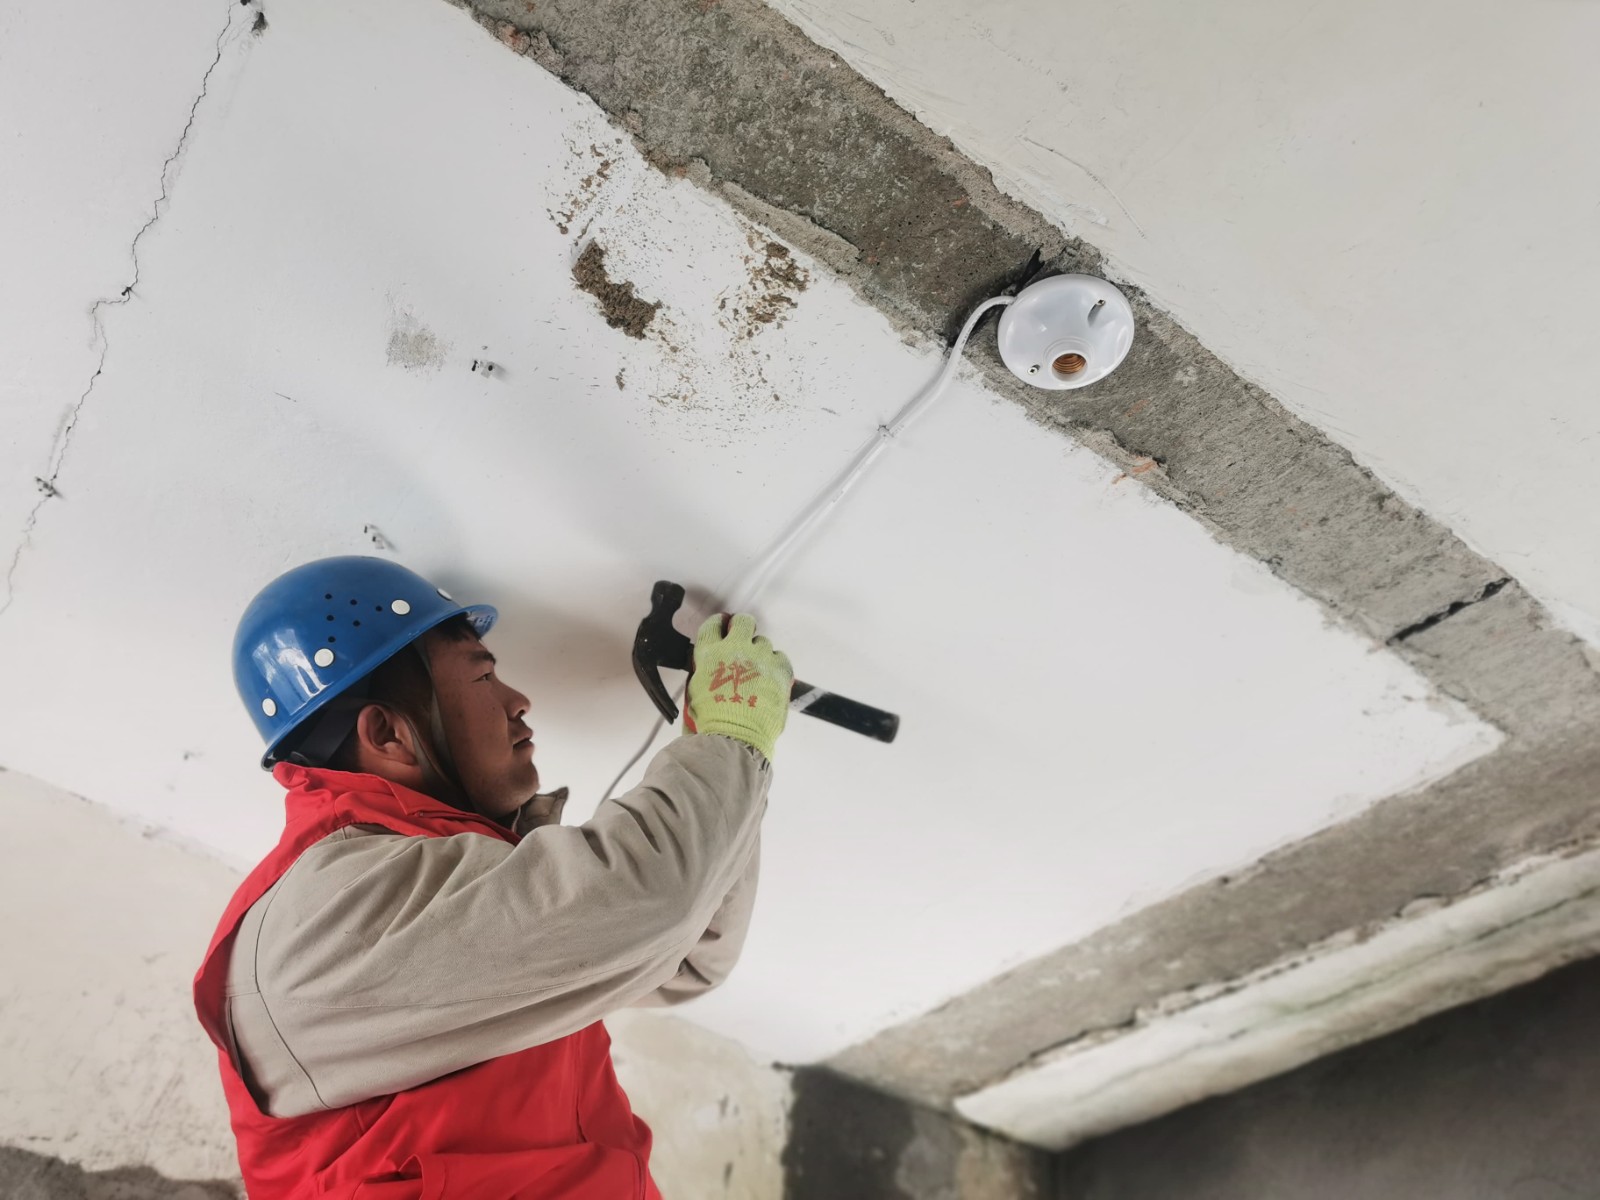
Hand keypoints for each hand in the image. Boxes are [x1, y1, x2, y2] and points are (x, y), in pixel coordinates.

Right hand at [685, 613, 793, 760]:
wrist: (736, 735)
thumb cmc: (712, 721)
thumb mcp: (695, 693)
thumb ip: (703, 674)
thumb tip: (709, 672)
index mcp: (709, 654)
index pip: (713, 625)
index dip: (719, 624)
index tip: (723, 626)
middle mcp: (735, 648)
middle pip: (743, 622)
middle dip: (743, 627)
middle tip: (743, 640)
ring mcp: (759, 656)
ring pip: (763, 641)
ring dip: (759, 653)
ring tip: (757, 671)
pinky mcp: (780, 668)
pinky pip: (780, 656)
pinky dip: (775, 665)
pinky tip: (770, 678)